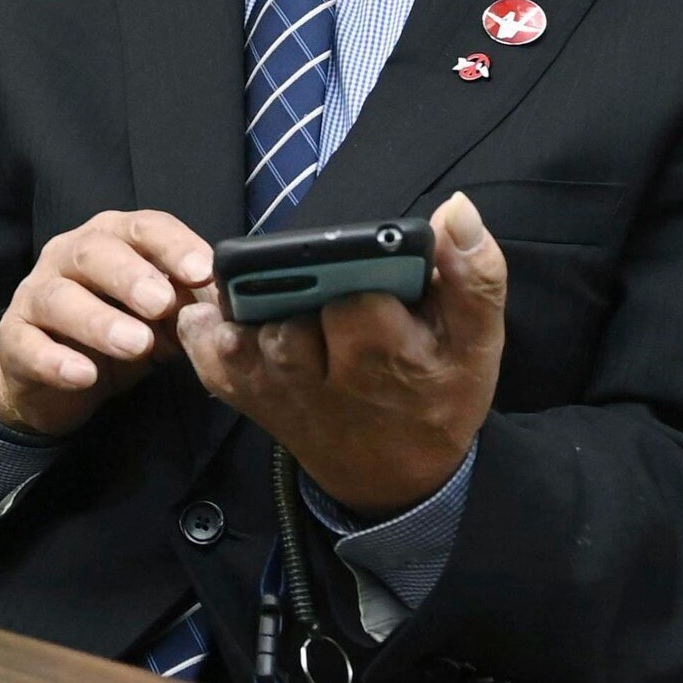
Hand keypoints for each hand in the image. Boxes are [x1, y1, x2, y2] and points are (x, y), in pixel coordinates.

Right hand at [0, 210, 215, 435]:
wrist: (57, 377)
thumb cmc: (118, 330)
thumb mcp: (160, 317)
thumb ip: (187, 304)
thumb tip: (226, 305)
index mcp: (112, 239)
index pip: (143, 228)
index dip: (173, 245)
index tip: (203, 271)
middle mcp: (69, 256)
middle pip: (94, 252)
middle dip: (130, 275)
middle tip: (162, 303)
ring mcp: (36, 294)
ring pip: (60, 297)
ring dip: (99, 320)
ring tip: (135, 344)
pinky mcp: (15, 338)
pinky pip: (30, 345)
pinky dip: (57, 360)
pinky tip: (85, 375)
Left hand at [175, 193, 506, 514]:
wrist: (395, 474)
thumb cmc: (437, 392)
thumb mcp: (476, 341)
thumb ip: (474, 273)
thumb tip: (456, 208)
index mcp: (388, 357)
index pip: (356, 301)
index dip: (357, 274)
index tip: (368, 274)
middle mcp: (324, 380)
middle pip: (293, 314)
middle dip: (301, 288)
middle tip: (319, 284)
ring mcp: (278, 390)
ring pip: (248, 333)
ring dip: (252, 307)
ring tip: (271, 288)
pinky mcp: (246, 395)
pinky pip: (210, 356)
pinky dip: (206, 330)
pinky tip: (225, 309)